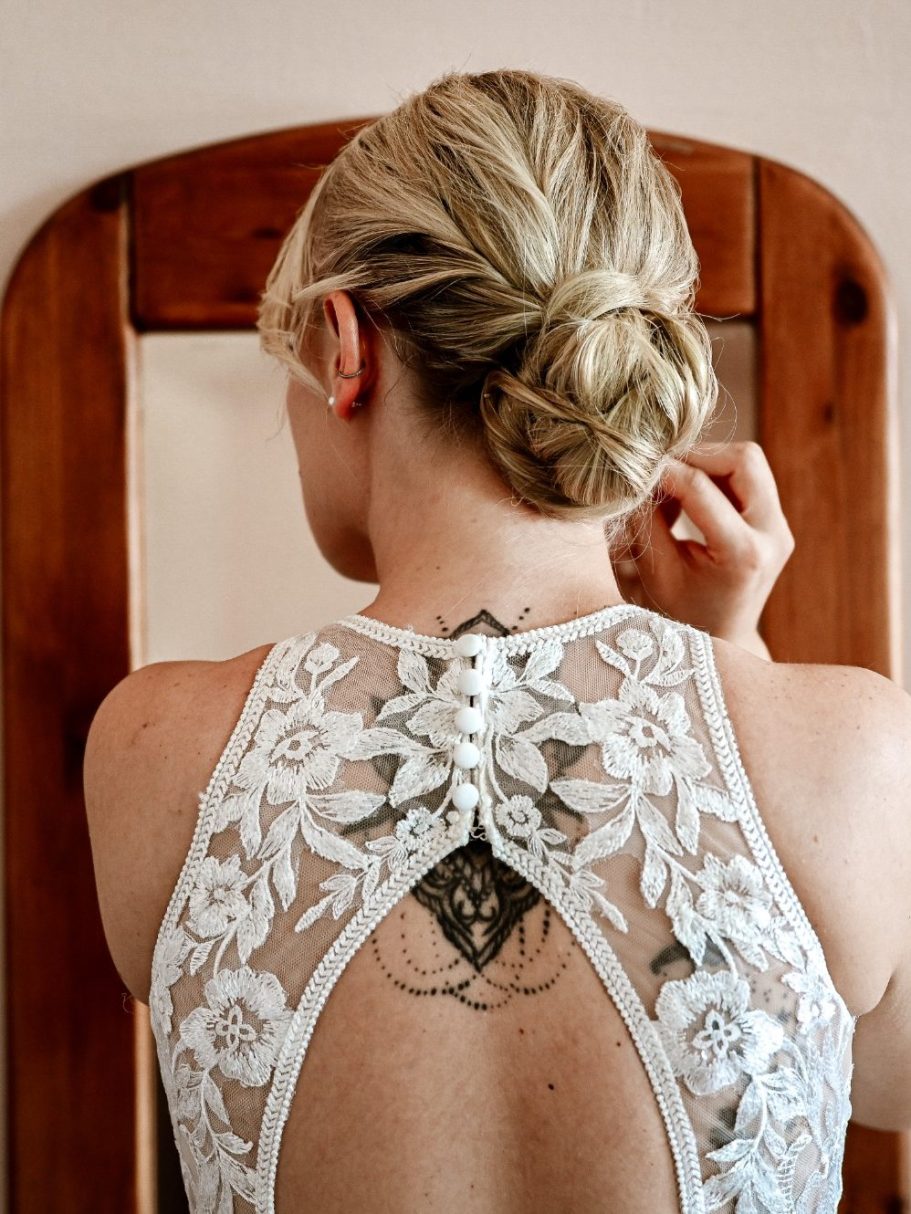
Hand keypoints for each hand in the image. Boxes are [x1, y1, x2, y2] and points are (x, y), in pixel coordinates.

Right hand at [611, 441, 794, 658]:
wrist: (723, 640)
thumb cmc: (683, 614)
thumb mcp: (657, 573)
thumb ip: (648, 521)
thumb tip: (639, 474)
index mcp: (743, 554)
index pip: (700, 488)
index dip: (664, 471)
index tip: (637, 470)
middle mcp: (773, 536)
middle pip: (743, 459)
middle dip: (697, 455)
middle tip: (662, 471)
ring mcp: (780, 528)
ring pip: (748, 461)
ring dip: (707, 463)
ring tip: (674, 488)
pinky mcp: (776, 522)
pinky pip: (748, 478)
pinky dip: (715, 476)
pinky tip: (688, 498)